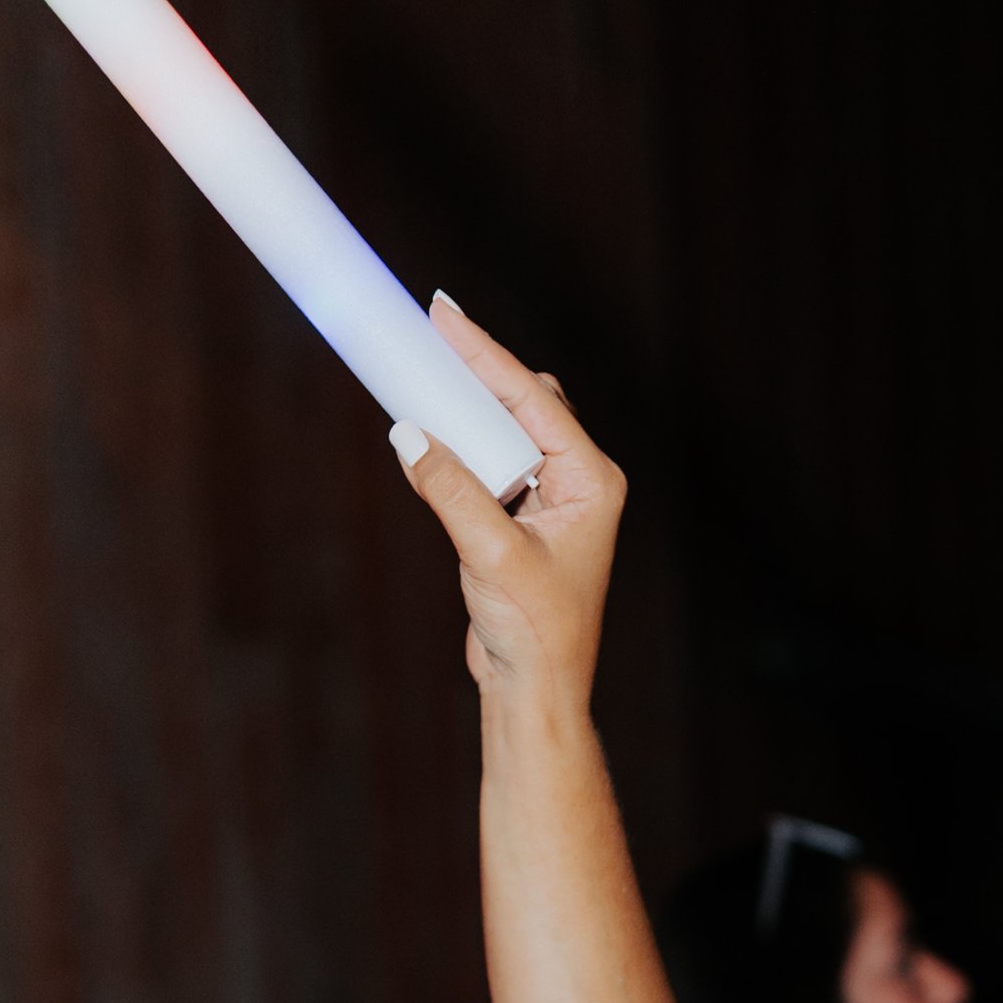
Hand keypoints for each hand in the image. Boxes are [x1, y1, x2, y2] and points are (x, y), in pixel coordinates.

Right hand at [394, 295, 624, 713]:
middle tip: (430, 332)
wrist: (535, 687)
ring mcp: (550, 500)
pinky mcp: (521, 519)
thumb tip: (409, 435)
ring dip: (467, 406)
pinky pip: (489, 461)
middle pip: (523, 401)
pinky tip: (432, 429)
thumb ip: (451, 490)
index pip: (533, 398)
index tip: (444, 315)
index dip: (486, 354)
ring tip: (425, 373)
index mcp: (593, 480)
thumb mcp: (491, 554)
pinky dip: (460, 443)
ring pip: (506, 428)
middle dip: (478, 368)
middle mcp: (578, 482)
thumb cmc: (535, 631)